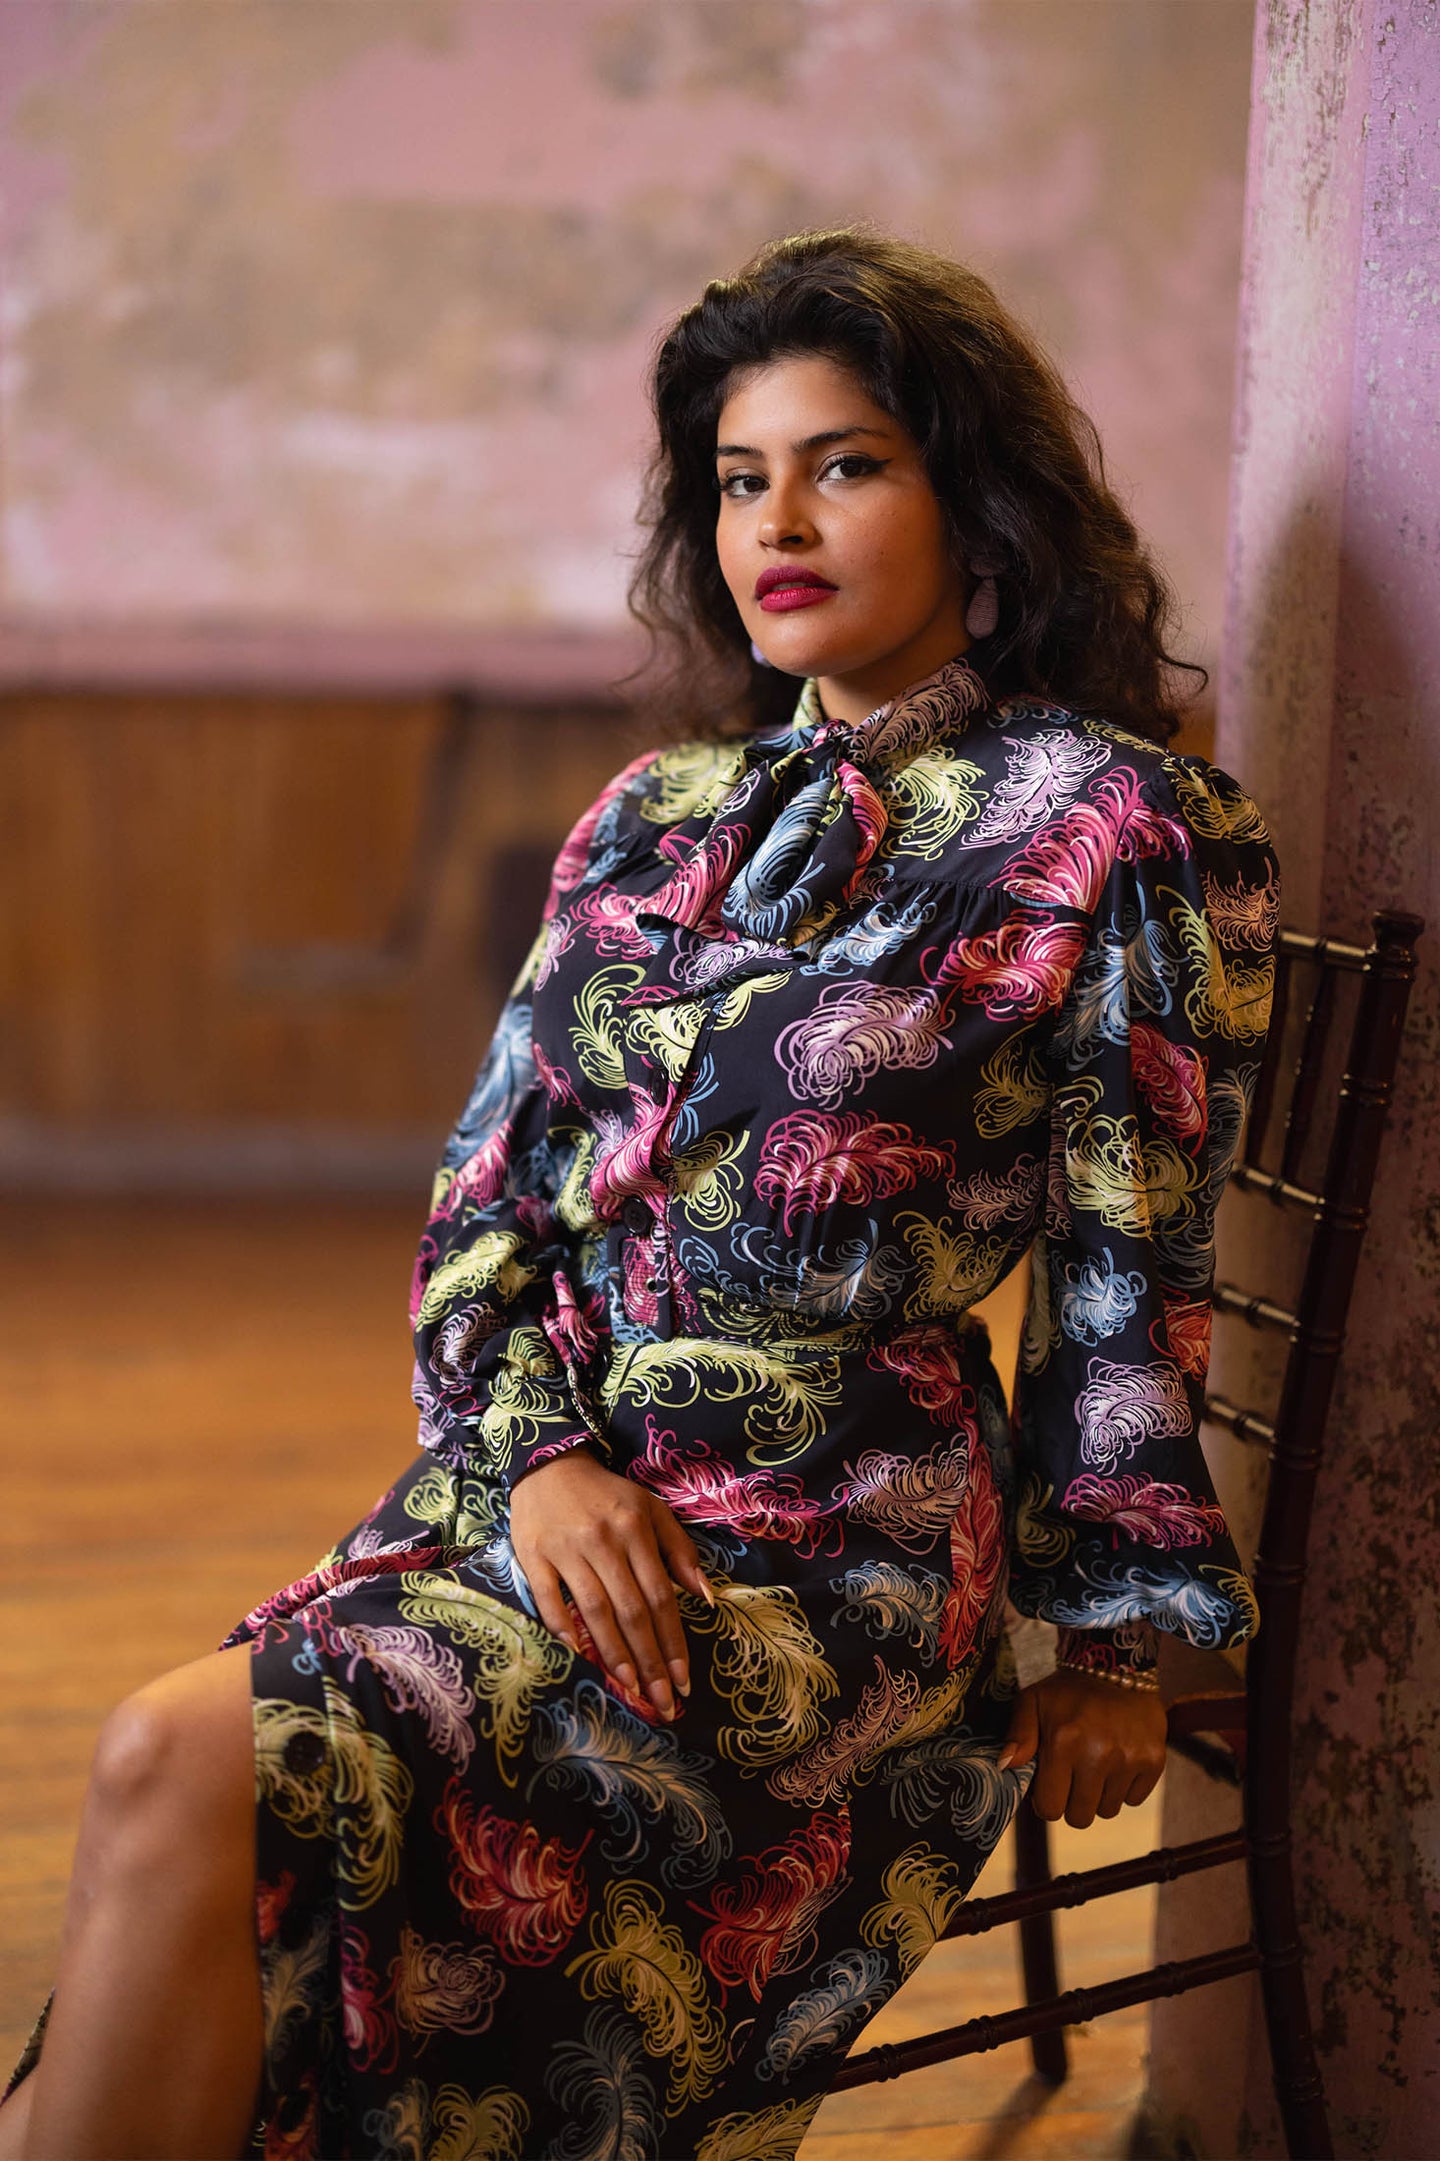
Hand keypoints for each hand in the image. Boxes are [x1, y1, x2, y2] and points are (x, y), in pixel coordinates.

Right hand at [509, 1447, 712, 1721]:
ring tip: (630, 1687)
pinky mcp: (533, 1555)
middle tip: (661, 1701)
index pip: (660, 1596)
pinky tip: (579, 1654)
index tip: (683, 1681)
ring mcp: (567, 1549)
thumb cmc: (608, 1496)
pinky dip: (563, 1627)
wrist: (549, 1466)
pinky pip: (549, 1598)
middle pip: (631, 1610)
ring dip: (614, 1653)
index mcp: (636, 1530)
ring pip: (594, 1609)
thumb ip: (680, 1551)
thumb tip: (707, 1597)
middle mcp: (604, 1541)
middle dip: (650, 1660)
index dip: (674, 1641)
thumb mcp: (652, 1510)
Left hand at [999, 1667, 1167, 1828]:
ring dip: (1099, 1794)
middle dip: (1072, 1802)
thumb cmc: (1068, 1690)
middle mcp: (1099, 1754)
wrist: (1117, 1666)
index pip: (1050, 1808)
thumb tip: (1005, 1767)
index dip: (1047, 1800)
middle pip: (1080, 1817)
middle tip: (1073, 1776)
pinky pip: (1134, 1799)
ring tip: (1096, 1763)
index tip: (1051, 1784)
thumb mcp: (1032, 1702)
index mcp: (1064, 1742)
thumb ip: (1018, 1736)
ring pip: (1108, 1810)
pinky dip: (1125, 1787)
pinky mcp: (1154, 1761)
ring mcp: (1129, 1759)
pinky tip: (1118, 1760)